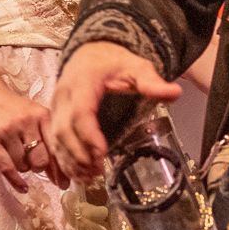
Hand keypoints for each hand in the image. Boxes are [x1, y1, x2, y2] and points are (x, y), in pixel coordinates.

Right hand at [0, 88, 68, 192]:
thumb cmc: (15, 110)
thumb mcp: (35, 116)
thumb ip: (48, 140)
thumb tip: (63, 174)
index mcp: (42, 115)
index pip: (55, 147)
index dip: (61, 168)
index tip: (65, 183)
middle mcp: (26, 122)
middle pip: (40, 160)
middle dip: (40, 167)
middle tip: (35, 163)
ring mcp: (7, 130)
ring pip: (23, 165)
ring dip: (23, 167)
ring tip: (18, 155)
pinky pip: (6, 168)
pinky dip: (16, 181)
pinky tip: (23, 188)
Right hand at [50, 43, 180, 182]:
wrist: (91, 53)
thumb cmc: (113, 62)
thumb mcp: (136, 67)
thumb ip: (152, 82)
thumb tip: (175, 92)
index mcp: (82, 81)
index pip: (80, 112)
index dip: (89, 135)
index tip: (103, 153)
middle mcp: (63, 94)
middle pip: (63, 129)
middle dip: (79, 153)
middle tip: (98, 170)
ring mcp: (55, 105)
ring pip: (55, 137)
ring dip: (70, 160)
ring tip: (89, 176)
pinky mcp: (54, 116)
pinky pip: (53, 140)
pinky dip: (63, 159)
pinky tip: (78, 173)